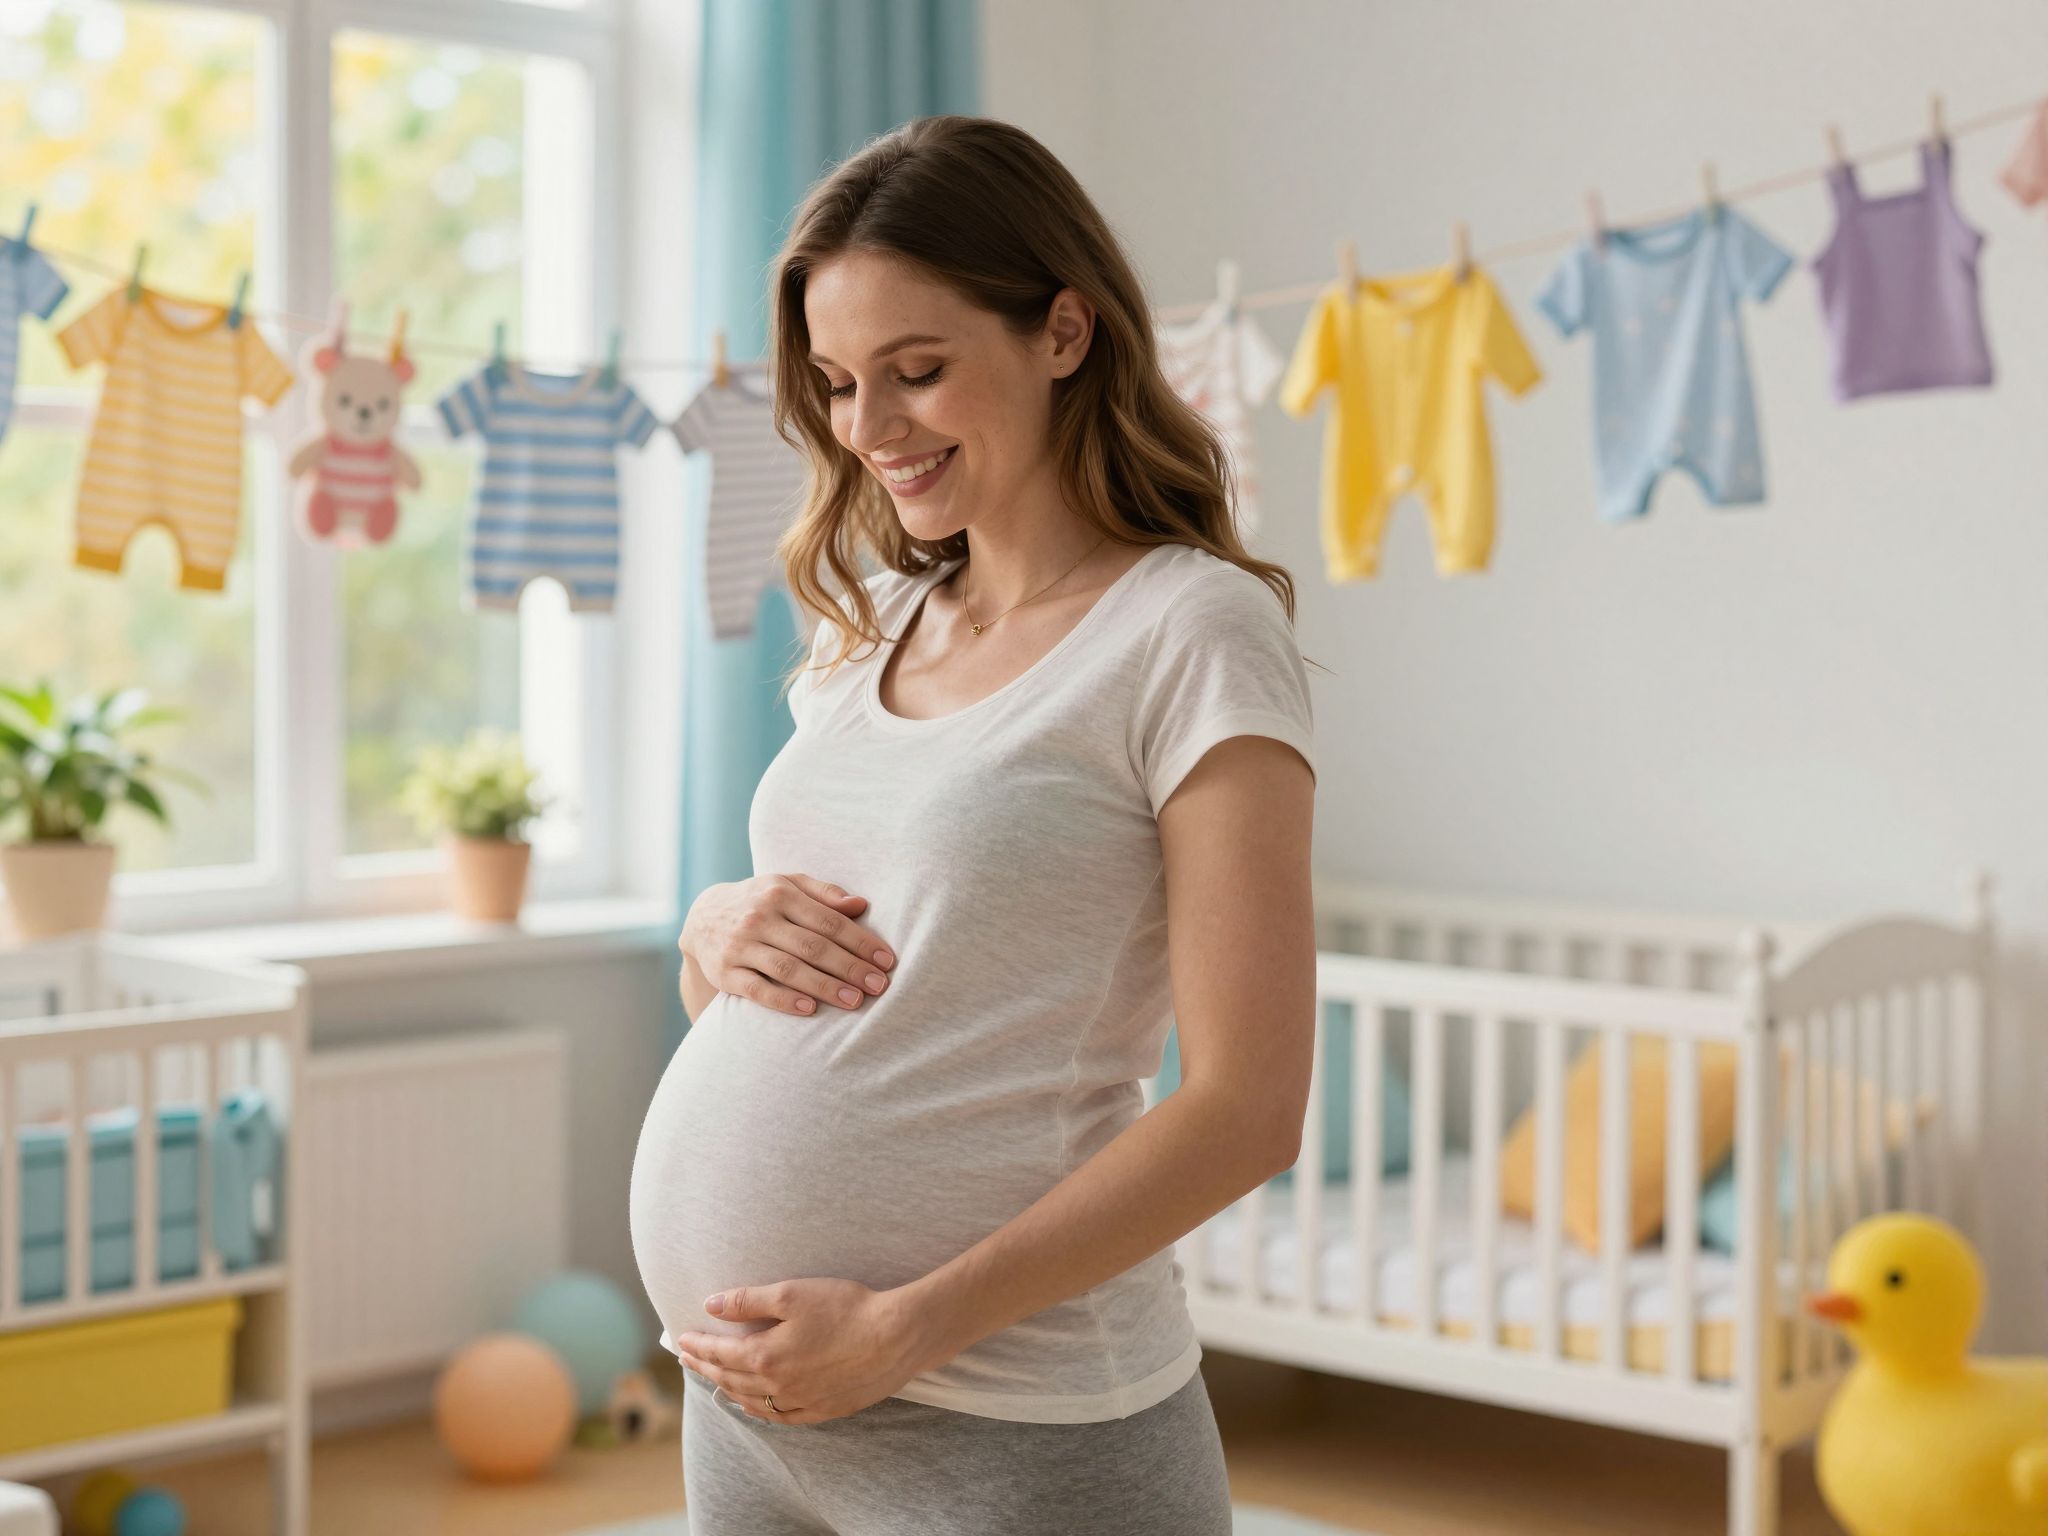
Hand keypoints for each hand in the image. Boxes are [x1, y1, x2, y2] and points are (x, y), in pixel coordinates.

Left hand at [670, 1278, 950, 1423]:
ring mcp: (800, 1402)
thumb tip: (710, 1305)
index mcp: (765, 1356)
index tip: (681, 1339)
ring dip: (728, 1388)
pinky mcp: (823, 1409)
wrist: (896, 1337)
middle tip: (688, 1358)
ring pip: (751, 1401)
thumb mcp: (792, 1294)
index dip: (698, 1345)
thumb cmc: (846, 1309)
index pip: (719, 1352)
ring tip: (715, 1377)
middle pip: (730, 1377)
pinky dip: (759, 1410)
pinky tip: (754, 1404)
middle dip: (705, 1366)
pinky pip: (779, 1417)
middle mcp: (776, 1386)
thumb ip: (748, 1301)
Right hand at [682, 874, 895, 1016]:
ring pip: (787, 968)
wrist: (702, 917)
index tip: (886, 960)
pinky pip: (757, 990)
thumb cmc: (760, 901)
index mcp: (780, 893)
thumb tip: (861, 904)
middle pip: (812, 946)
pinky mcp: (725, 972)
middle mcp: (759, 917)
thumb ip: (824, 893)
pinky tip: (810, 1009)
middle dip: (849, 967)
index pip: (828, 920)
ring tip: (854, 1001)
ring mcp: (740, 946)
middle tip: (878, 986)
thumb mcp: (787, 885)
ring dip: (824, 986)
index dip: (860, 941)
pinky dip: (783, 1000)